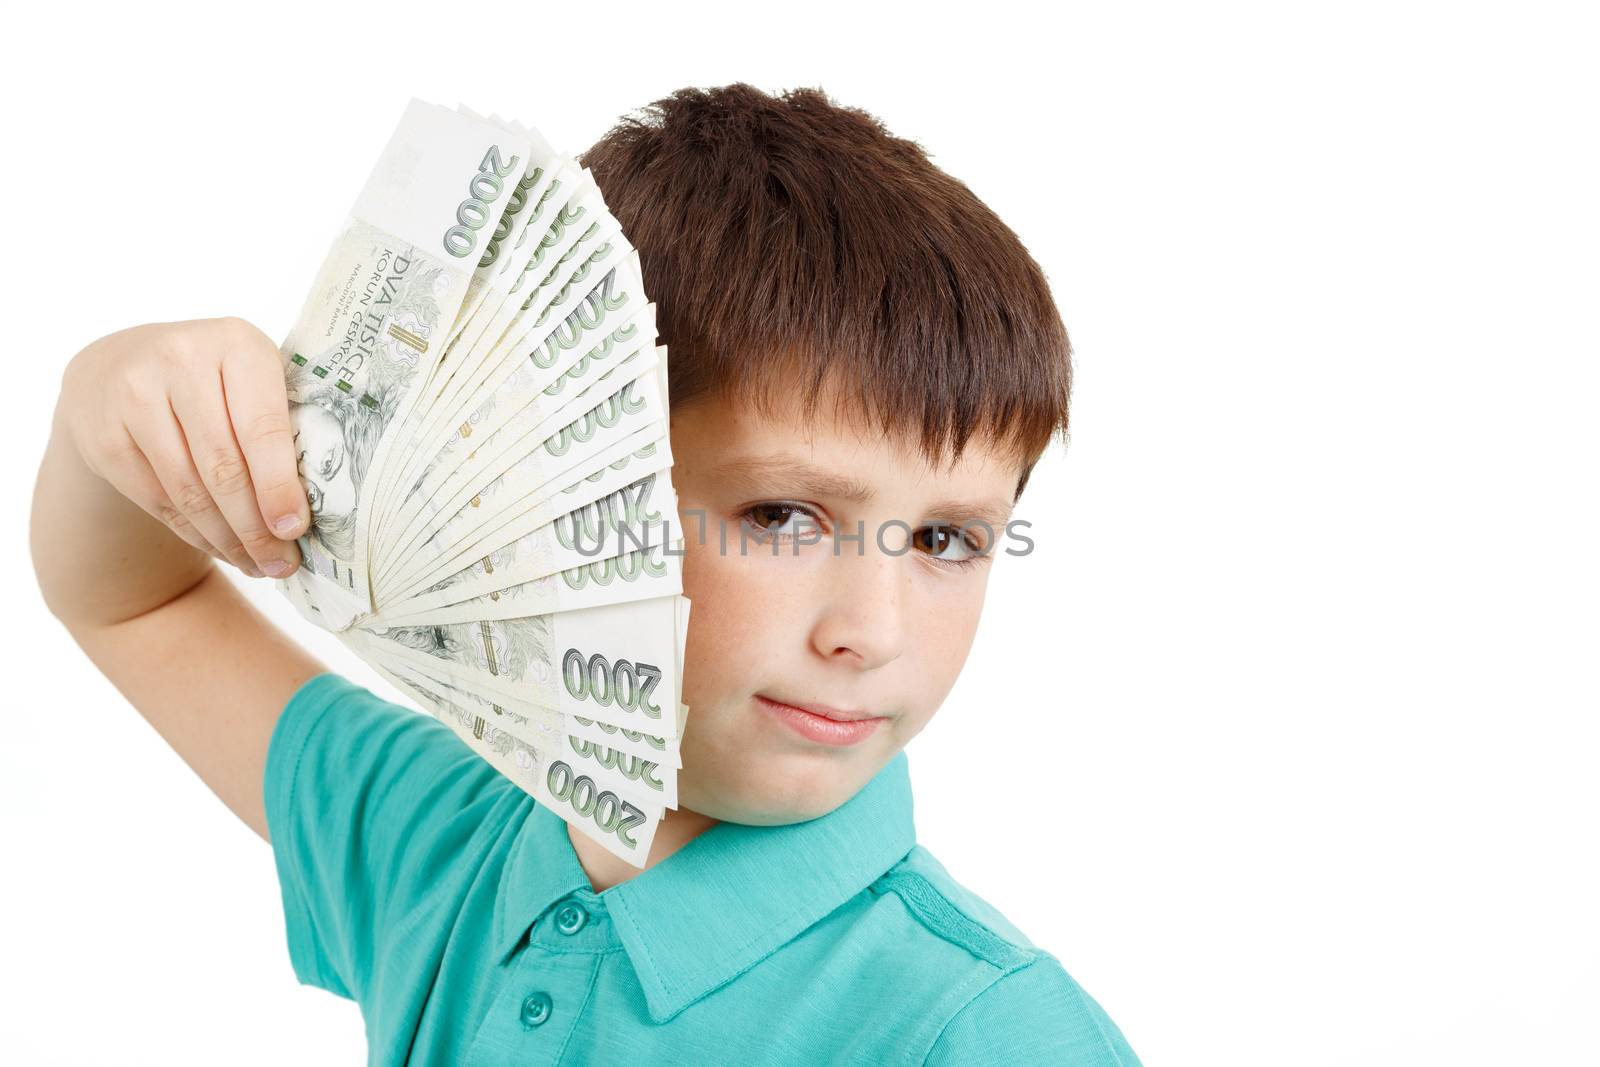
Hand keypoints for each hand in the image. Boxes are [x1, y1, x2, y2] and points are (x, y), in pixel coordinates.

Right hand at [58, 316, 307, 579]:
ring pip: (189, 490)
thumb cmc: (215, 380)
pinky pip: (158, 500)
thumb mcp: (253, 379)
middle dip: (256, 526)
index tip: (295, 529)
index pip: (262, 427)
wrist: (120, 364)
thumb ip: (283, 426)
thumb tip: (311, 514)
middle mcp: (180, 360)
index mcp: (236, 344)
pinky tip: (221, 548)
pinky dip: (194, 533)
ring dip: (228, 539)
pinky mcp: (101, 433)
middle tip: (282, 563)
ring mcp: (134, 394)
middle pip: (224, 467)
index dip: (279, 485)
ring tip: (258, 564)